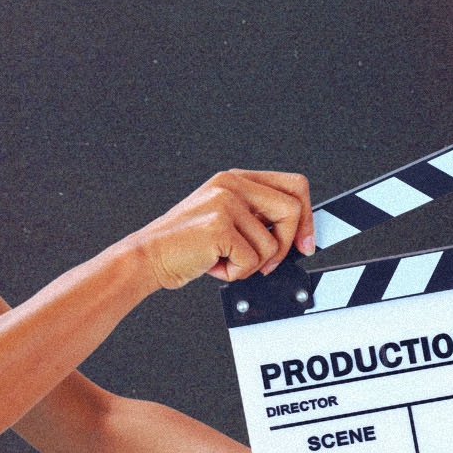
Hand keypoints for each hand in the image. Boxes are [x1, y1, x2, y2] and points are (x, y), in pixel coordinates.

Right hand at [126, 170, 315, 288]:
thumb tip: (301, 232)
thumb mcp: (226, 218)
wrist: (145, 258)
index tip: (305, 243)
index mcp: (236, 179)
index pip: (294, 185)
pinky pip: (252, 260)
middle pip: (292, 209)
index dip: (307, 216)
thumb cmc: (186, 244)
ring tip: (224, 260)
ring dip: (253, 264)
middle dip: (286, 244)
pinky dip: (236, 273)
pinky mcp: (218, 225)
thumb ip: (258, 216)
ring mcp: (224, 202)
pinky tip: (213, 265)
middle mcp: (231, 184)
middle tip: (268, 263)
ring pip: (272, 243)